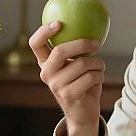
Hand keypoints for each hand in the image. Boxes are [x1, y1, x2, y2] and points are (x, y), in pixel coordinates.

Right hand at [29, 21, 104, 135]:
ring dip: (98, 64)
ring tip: (100, 68)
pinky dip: (100, 75)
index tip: (58, 23)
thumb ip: (77, 51)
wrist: (84, 113)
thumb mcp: (77, 65)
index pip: (35, 44)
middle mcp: (46, 74)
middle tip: (96, 43)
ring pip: (82, 64)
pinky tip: (99, 79)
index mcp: (45, 63)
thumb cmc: (83, 83)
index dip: (44, 32)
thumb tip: (91, 28)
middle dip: (82, 44)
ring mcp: (56, 85)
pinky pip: (90, 77)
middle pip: (60, 51)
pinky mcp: (69, 95)